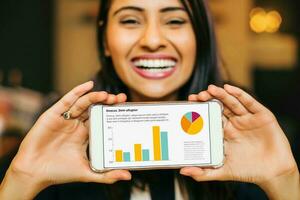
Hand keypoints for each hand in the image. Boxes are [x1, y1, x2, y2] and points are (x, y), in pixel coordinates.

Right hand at [0, 81, 130, 198]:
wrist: (34, 173)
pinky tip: (88, 85)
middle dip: (107, 102)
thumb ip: (107, 175)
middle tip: (120, 99)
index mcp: (84, 134)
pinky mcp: (53, 115)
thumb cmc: (59, 172)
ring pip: (83, 103)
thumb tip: (128, 176)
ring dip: (95, 97)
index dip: (112, 112)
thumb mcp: (88, 172)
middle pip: (94, 108)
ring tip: (107, 95)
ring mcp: (65, 119)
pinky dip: (77, 92)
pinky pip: (66, 101)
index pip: (101, 118)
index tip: (125, 107)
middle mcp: (76, 124)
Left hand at [180, 84, 298, 198]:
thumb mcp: (223, 172)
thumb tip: (183, 171)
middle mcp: (234, 124)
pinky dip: (239, 94)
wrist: (274, 173)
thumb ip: (204, 173)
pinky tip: (228, 88)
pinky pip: (249, 102)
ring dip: (221, 94)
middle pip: (219, 107)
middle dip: (208, 100)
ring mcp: (247, 119)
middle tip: (197, 95)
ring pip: (232, 103)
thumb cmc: (248, 171)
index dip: (200, 110)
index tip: (188, 104)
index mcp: (224, 133)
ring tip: (210, 89)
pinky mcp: (261, 116)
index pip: (210, 118)